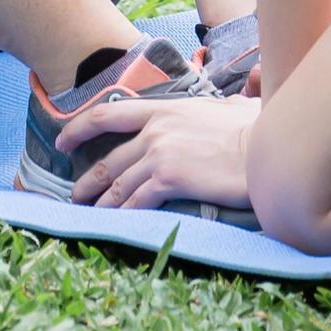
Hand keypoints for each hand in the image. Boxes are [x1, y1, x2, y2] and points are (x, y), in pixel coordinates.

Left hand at [55, 92, 259, 211]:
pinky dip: (123, 215)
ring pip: (118, 185)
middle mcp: (155, 130)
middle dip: (87, 182)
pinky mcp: (169, 178)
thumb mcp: (228, 108)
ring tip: (90, 216)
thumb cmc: (255, 130)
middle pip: (108, 160)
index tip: (63, 141)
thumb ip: (216, 108)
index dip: (79, 128)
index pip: (108, 114)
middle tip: (75, 195)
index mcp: (164, 109)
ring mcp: (160, 154)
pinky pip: (136, 202)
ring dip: (101, 204)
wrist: (267, 150)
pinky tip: (116, 226)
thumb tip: (229, 104)